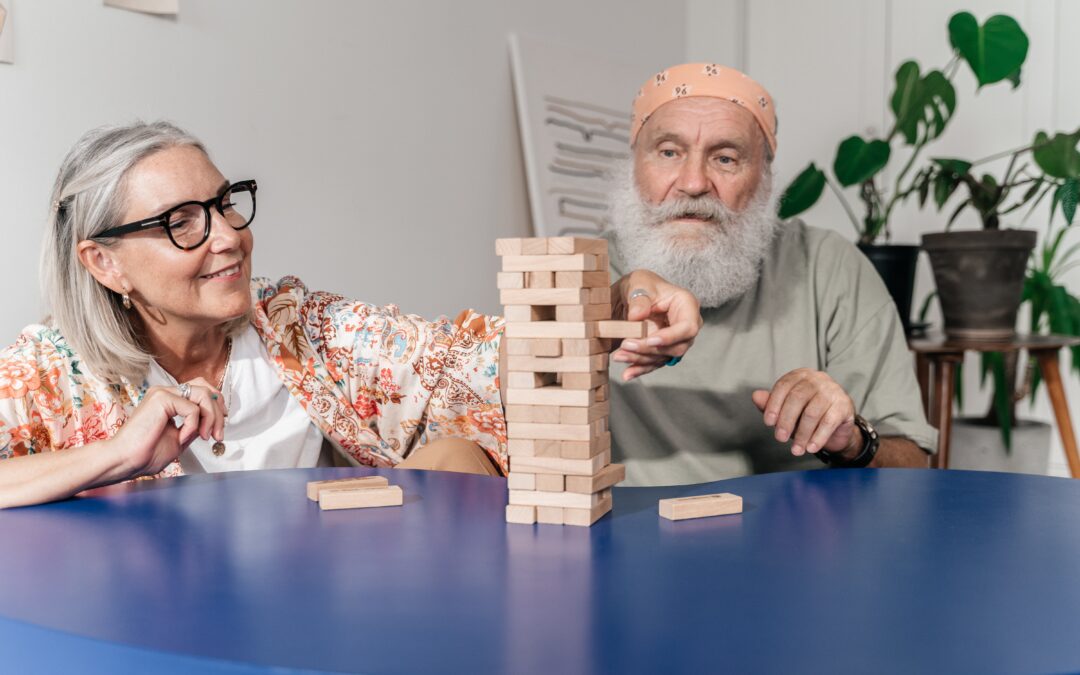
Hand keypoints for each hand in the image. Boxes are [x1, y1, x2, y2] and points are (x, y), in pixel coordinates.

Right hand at [107, 378, 226, 477]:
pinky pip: (193, 408)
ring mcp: (163, 393)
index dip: (216, 403)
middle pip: (205, 388)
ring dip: (211, 418)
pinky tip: (182, 437)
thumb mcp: (180, 438)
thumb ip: (195, 426)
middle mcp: (165, 392)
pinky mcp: (162, 398)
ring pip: (203, 395)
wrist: (126, 461)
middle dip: (218, 411)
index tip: (220, 424)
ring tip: (205, 436)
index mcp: (168, 400)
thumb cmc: (146, 453)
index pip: (200, 388)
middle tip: (218, 434)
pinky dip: (194, 425)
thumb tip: (212, 421)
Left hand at [610, 270, 701, 380]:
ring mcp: (675, 340)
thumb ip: (639, 298)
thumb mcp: (638, 283)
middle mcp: (685, 325)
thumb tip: (637, 316)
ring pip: (663, 357)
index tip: (650, 340)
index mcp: (686, 305)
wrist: (631, 295)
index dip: (671, 337)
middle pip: (676, 346)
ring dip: (641, 359)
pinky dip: (640, 369)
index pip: (688, 327)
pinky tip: (628, 373)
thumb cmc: (641, 284)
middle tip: (626, 345)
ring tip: (619, 356)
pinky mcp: (662, 350)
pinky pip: (654, 363)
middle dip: (650, 349)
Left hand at [751, 369, 861, 457]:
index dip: (773, 404)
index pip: (783, 386)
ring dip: (802, 434)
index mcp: (800, 375)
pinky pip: (828, 422)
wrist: (836, 428)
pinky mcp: (844, 405)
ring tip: (796, 450)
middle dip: (786, 421)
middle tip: (780, 439)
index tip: (768, 423)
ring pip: (812, 412)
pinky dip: (818, 437)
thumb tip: (755, 396)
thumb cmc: (806, 415)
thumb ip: (770, 404)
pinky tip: (811, 448)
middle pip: (797, 398)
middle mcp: (817, 379)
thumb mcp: (786, 410)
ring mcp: (833, 390)